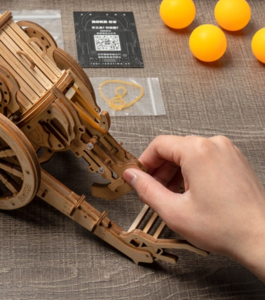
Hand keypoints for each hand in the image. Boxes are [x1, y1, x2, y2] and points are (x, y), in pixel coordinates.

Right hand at [123, 135, 264, 276]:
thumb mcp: (174, 211)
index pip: (159, 145)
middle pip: (175, 149)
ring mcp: (228, 152)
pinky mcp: (237, 161)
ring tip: (174, 196)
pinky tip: (193, 194)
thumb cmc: (226, 228)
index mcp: (197, 151)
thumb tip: (131, 176)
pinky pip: (207, 159)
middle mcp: (214, 145)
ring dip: (177, 172)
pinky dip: (194, 172)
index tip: (139, 176)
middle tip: (154, 191)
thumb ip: (146, 189)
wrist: (263, 240)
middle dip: (161, 169)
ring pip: (190, 154)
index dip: (145, 161)